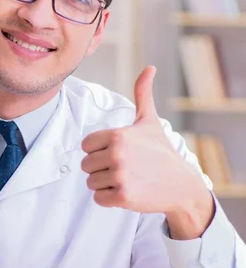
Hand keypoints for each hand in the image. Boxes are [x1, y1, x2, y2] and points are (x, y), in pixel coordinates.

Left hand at [81, 66, 212, 232]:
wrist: (181, 184)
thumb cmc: (161, 152)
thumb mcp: (149, 122)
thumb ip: (142, 94)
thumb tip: (150, 67)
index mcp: (117, 135)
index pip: (86, 145)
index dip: (98, 151)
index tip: (117, 152)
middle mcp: (117, 154)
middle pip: (86, 165)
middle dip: (101, 169)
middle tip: (124, 168)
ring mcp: (120, 176)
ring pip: (91, 183)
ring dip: (105, 184)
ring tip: (126, 179)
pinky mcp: (123, 196)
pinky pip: (98, 199)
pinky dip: (109, 199)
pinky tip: (127, 192)